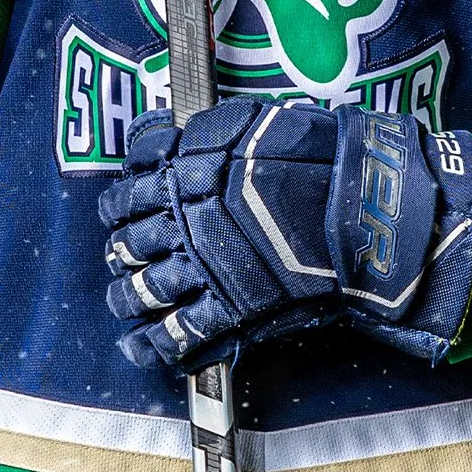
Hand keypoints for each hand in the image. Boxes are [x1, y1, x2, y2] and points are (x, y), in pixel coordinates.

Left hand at [99, 95, 471, 373]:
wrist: (354, 199)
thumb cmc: (311, 153)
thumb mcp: (246, 123)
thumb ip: (200, 136)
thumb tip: (166, 137)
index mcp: (184, 173)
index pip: (129, 193)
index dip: (118, 206)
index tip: (117, 212)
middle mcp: (183, 221)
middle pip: (131, 243)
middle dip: (121, 253)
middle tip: (121, 257)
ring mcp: (203, 268)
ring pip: (145, 289)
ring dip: (128, 297)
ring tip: (124, 301)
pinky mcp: (229, 306)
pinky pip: (180, 332)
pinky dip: (157, 343)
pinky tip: (142, 348)